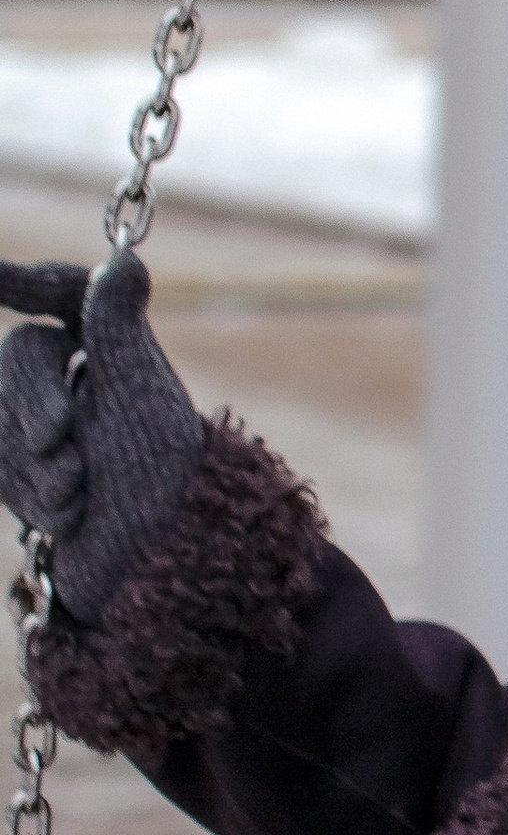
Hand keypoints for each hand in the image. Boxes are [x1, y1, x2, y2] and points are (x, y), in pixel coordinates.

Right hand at [0, 251, 204, 620]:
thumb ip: (117, 331)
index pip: (62, 295)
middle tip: (65, 439)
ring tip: (80, 493)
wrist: (157, 574)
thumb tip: (123, 260)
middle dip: (32, 399)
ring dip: (34, 461)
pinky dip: (26, 492)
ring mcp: (52, 429)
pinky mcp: (31, 474)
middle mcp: (83, 382)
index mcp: (119, 353)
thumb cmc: (164, 484)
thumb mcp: (141, 401)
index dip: (24, 280)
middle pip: (17, 355)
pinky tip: (67, 516)